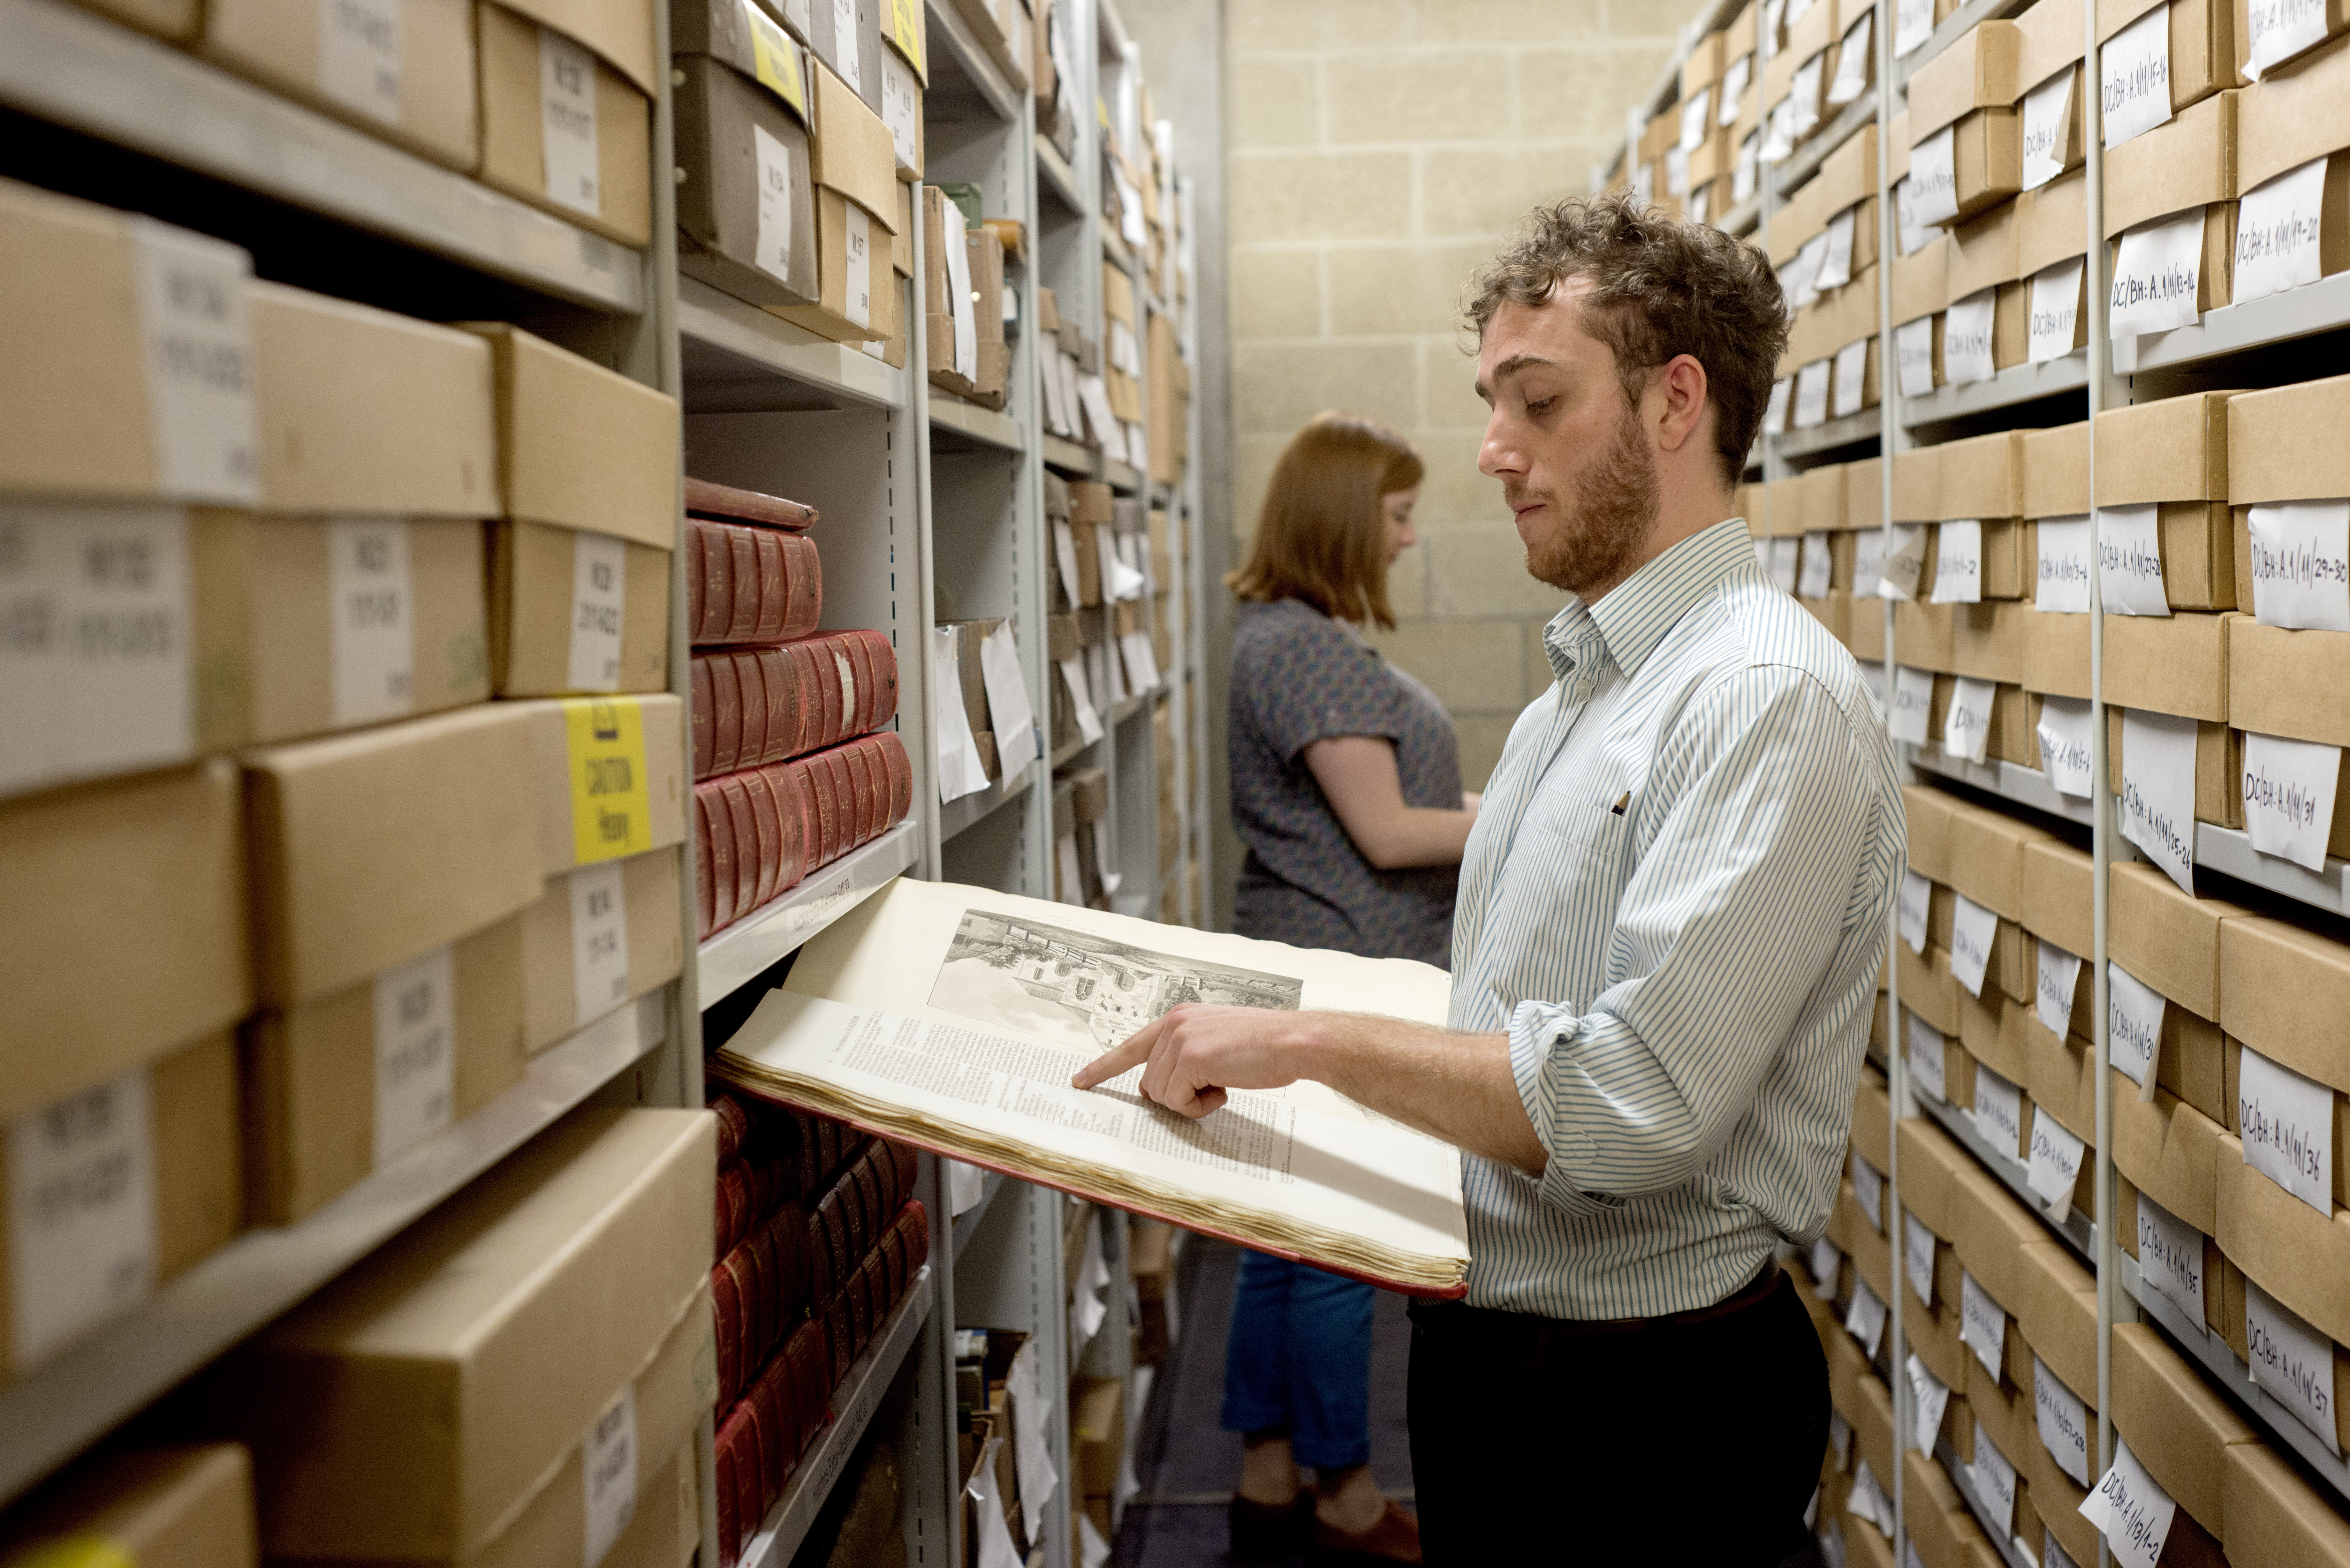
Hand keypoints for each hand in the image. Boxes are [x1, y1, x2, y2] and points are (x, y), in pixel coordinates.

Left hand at [1070, 1005, 1314, 1118]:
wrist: (1293, 1042)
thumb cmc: (1264, 1046)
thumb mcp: (1216, 1043)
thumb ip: (1185, 1056)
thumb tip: (1159, 1087)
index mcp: (1179, 1018)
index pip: (1130, 1046)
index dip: (1103, 1067)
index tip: (1080, 1080)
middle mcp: (1174, 1025)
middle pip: (1149, 1082)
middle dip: (1178, 1095)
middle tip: (1213, 1085)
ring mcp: (1180, 1040)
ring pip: (1161, 1095)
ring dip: (1192, 1101)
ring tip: (1223, 1082)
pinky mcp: (1191, 1058)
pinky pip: (1178, 1102)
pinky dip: (1201, 1106)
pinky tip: (1225, 1088)